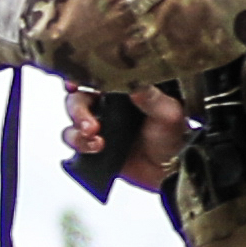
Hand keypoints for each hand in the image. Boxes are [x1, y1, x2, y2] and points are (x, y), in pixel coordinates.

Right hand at [73, 87, 187, 191]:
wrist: (170, 169)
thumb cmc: (172, 137)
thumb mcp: (168, 113)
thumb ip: (152, 98)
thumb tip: (135, 85)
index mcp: (123, 90)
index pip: (96, 77)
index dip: (81, 77)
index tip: (74, 83)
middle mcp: (107, 105)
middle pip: (78, 99)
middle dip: (78, 110)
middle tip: (90, 125)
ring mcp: (99, 125)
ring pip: (73, 121)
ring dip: (77, 130)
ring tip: (94, 138)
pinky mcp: (93, 145)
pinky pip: (75, 141)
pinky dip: (80, 144)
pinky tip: (95, 148)